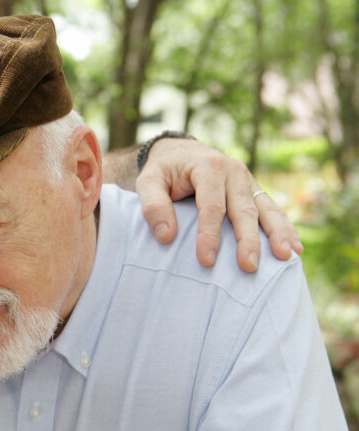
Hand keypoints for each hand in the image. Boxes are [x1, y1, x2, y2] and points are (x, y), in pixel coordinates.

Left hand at [135, 138, 302, 271]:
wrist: (179, 152)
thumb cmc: (162, 171)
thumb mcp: (147, 182)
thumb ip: (152, 206)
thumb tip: (166, 236)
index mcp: (209, 167)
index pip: (211, 206)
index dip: (209, 234)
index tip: (206, 260)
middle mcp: (234, 172)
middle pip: (244, 210)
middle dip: (248, 240)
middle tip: (248, 266)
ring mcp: (248, 182)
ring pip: (266, 209)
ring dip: (277, 234)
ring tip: (286, 256)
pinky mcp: (254, 191)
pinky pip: (272, 210)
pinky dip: (285, 228)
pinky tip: (294, 248)